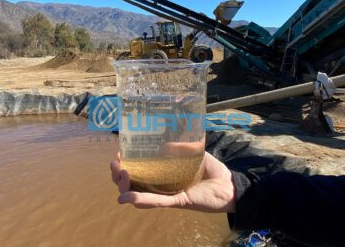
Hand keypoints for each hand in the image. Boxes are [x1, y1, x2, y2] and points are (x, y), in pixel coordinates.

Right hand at [110, 151, 235, 212]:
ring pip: (138, 194)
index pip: (138, 170)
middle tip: (116, 164)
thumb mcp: (195, 152)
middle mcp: (161, 185)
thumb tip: (163, 144)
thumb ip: (181, 146)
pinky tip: (125, 197)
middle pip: (133, 183)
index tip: (119, 152)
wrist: (229, 185)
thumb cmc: (211, 169)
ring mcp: (167, 194)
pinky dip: (139, 200)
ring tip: (121, 174)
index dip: (125, 163)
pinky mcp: (176, 201)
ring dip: (125, 186)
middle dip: (119, 175)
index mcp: (162, 174)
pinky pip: (155, 202)